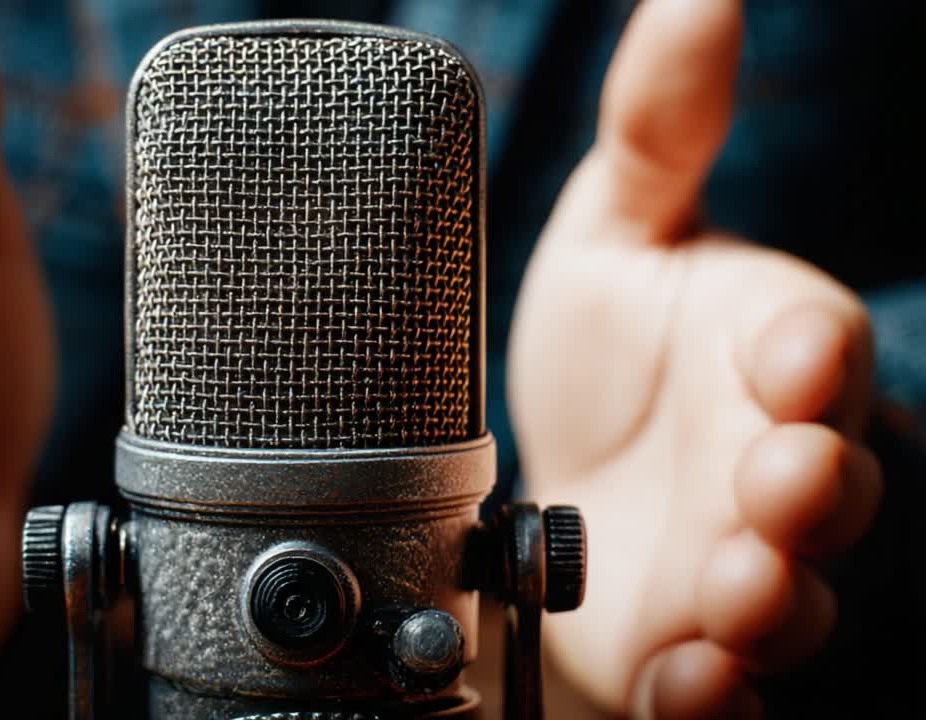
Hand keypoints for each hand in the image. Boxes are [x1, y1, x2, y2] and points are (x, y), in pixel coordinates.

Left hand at [509, 1, 880, 716]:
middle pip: (829, 481)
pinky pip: (722, 679)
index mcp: (763, 354)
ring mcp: (738, 563)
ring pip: (789, 593)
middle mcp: (770, 462)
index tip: (785, 353)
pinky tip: (683, 683)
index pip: (816, 349)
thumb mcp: (615, 232)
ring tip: (731, 599)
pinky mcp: (688, 643)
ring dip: (771, 600)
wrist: (541, 481)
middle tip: (781, 479)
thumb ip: (658, 130)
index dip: (812, 354)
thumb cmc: (595, 355)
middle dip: (814, 484)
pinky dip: (710, 688)